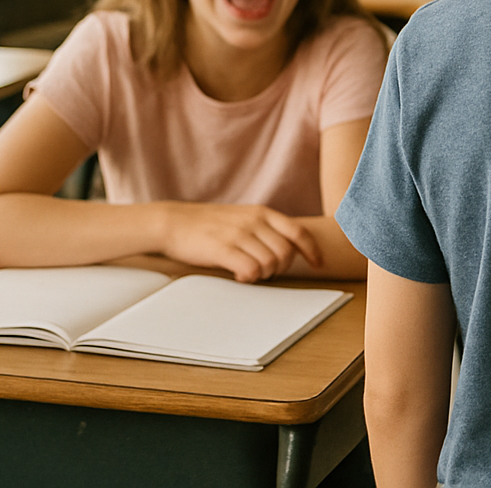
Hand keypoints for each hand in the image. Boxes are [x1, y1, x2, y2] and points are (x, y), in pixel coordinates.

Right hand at [158, 202, 322, 282]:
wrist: (173, 222)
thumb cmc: (209, 224)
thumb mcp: (243, 216)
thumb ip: (264, 228)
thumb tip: (288, 249)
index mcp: (262, 212)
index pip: (299, 232)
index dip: (312, 250)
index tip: (317, 264)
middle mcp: (253, 221)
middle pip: (286, 252)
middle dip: (281, 268)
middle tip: (267, 272)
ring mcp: (238, 234)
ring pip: (269, 263)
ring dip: (263, 274)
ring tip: (249, 272)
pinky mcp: (223, 248)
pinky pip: (251, 270)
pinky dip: (249, 277)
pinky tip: (239, 276)